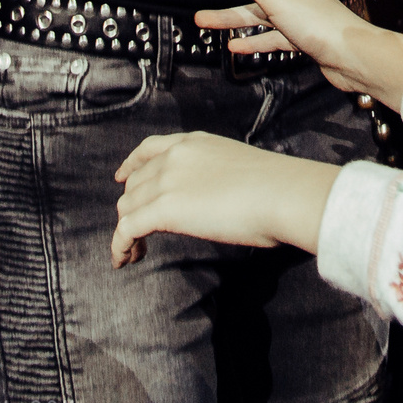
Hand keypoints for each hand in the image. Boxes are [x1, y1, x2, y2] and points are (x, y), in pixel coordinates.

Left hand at [112, 132, 337, 264]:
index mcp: (194, 142)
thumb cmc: (276, 187)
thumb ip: (213, 176)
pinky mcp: (164, 209)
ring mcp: (167, 181)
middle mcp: (175, 157)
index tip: (121, 177)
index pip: (149, 149)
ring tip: (134, 253)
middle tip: (140, 233)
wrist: (282, 194)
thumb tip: (213, 199)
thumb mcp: (237, 167)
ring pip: (127, 207)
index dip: (130, 165)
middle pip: (135, 184)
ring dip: (126, 231)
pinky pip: (126, 229)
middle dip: (132, 208)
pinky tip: (124, 259)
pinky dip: (120, 246)